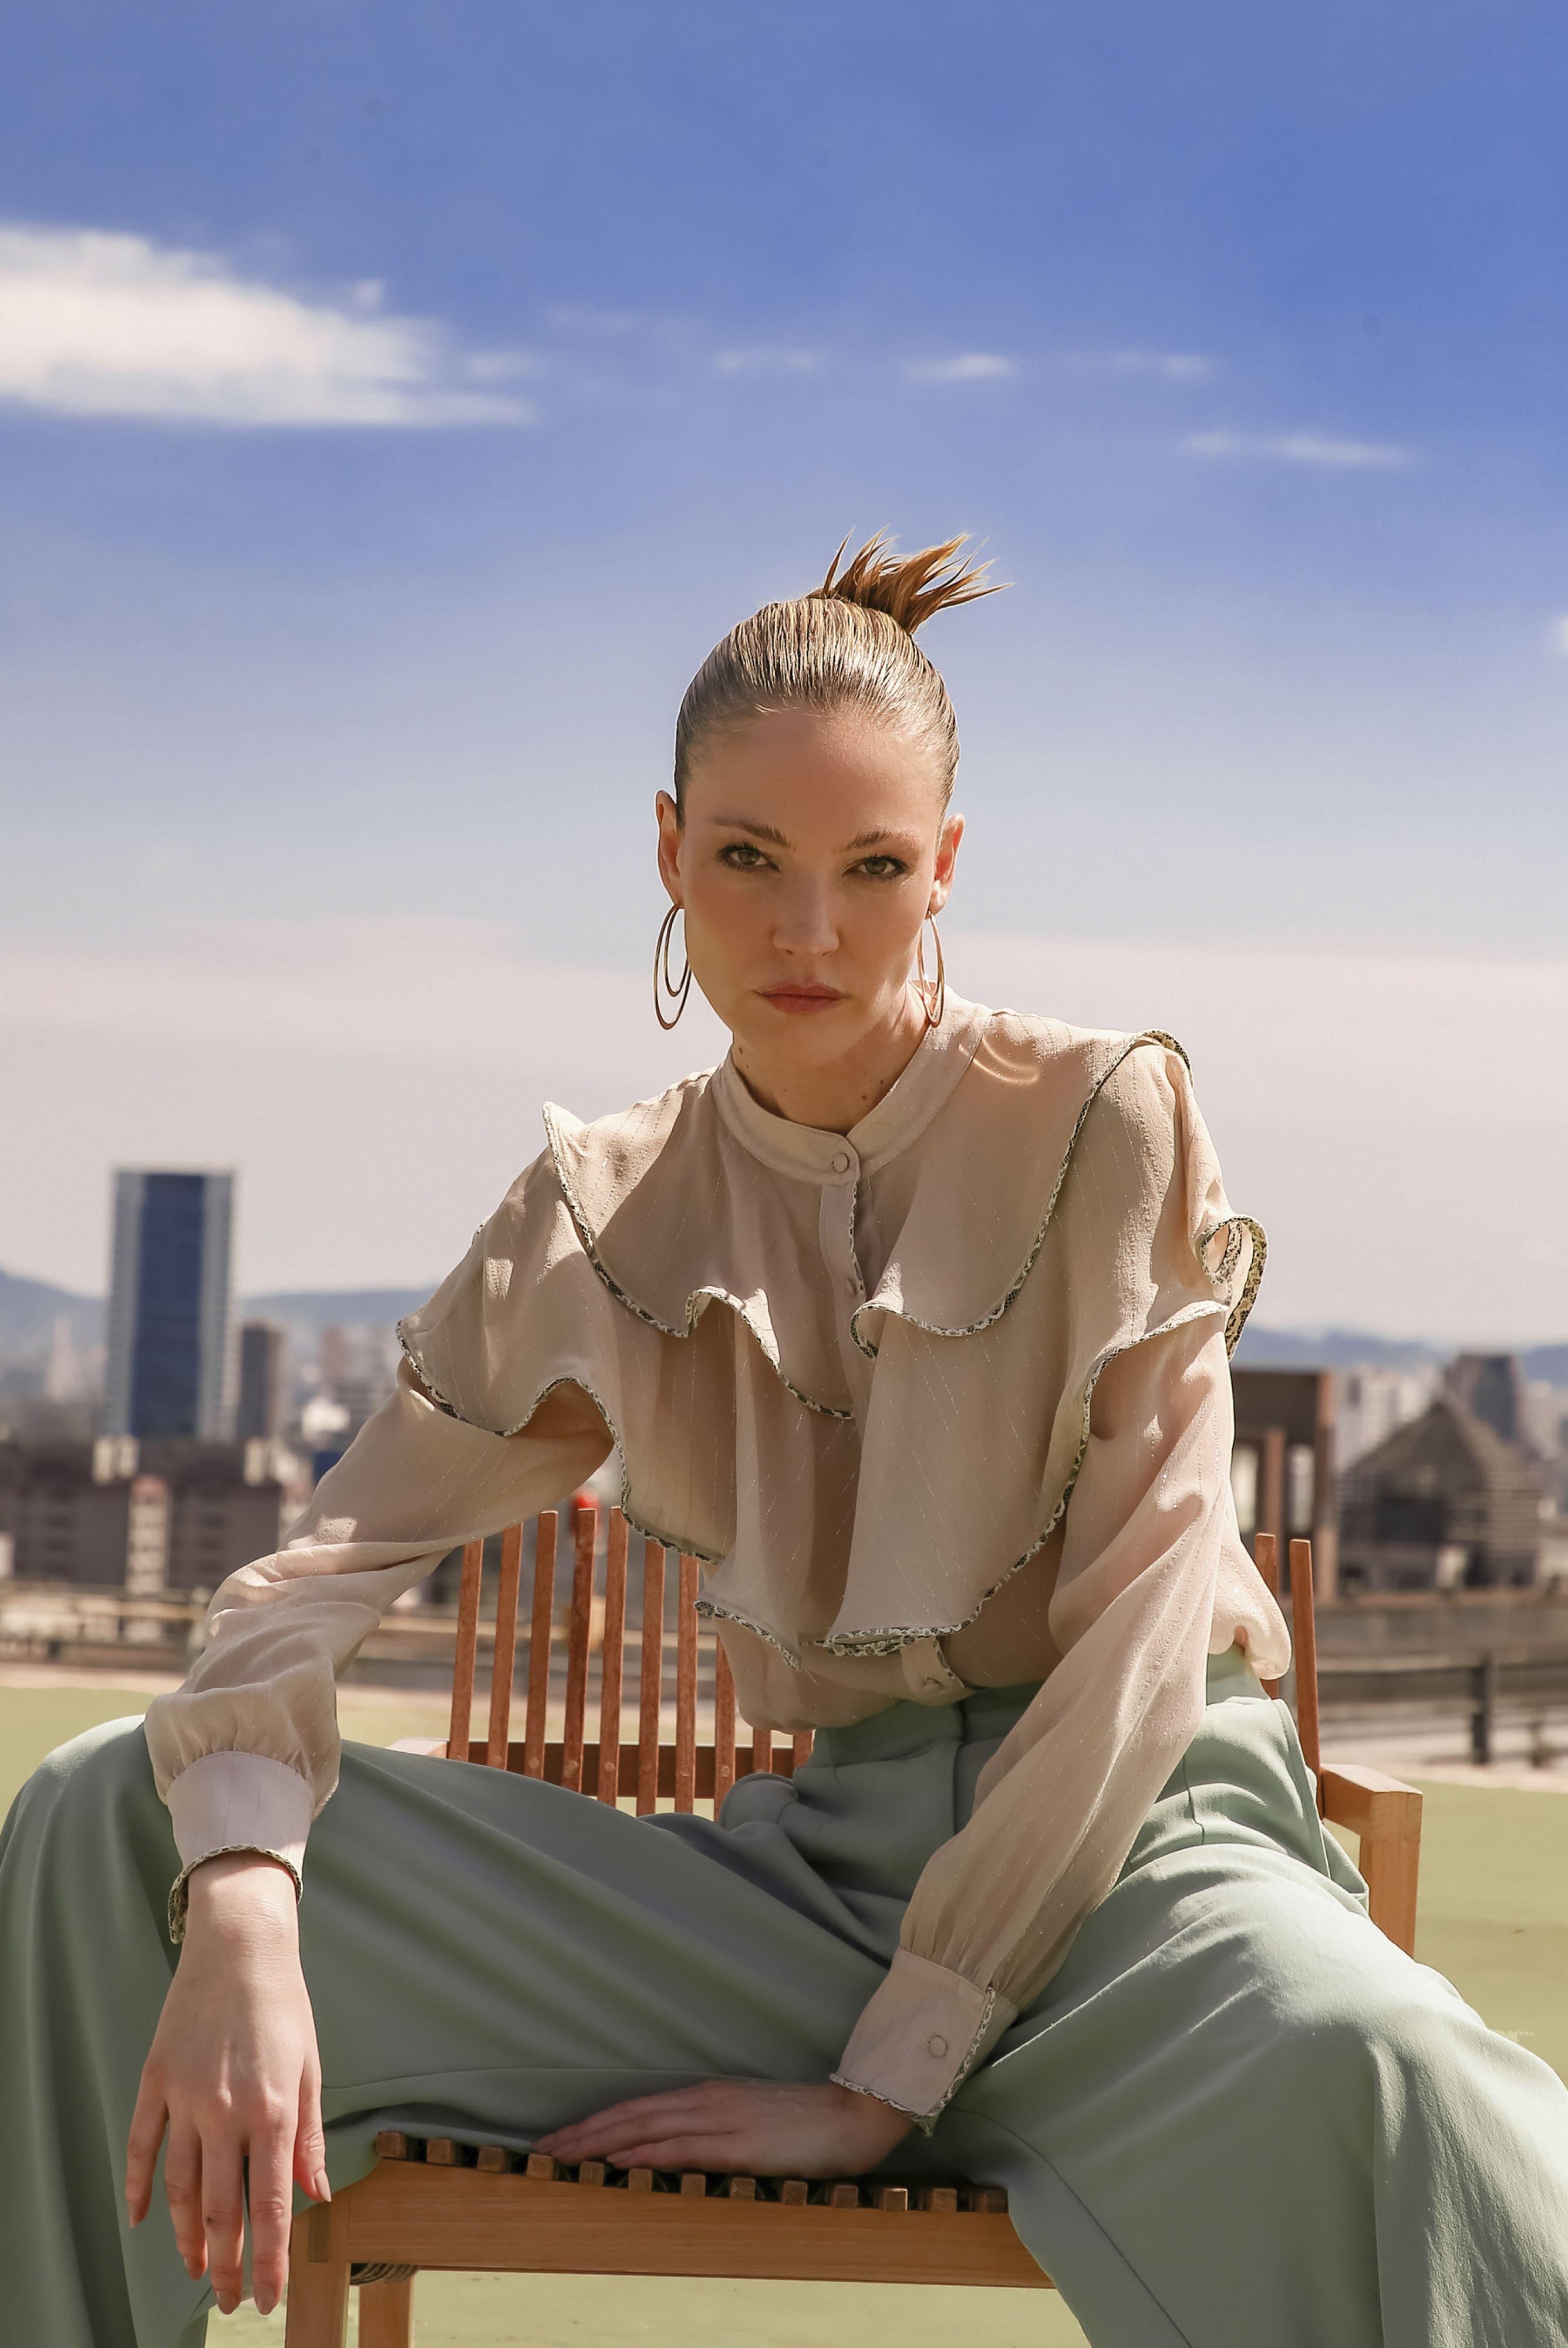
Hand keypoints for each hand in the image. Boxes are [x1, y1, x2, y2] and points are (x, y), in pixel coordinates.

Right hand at [125, 1856, 327, 2318]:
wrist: (241, 1945)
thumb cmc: (283, 2004)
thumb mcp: (310, 2068)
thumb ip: (308, 2137)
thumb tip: (318, 2195)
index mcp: (274, 2110)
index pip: (273, 2206)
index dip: (271, 2259)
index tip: (269, 2298)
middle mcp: (228, 2111)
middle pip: (220, 2210)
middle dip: (226, 2263)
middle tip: (230, 2299)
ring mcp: (186, 2097)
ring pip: (179, 2188)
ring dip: (185, 2237)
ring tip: (195, 2268)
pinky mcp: (156, 2081)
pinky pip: (143, 2146)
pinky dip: (140, 2186)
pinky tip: (143, 2217)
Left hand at [535, 2078, 912, 2177]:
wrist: (853, 2116)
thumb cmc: (806, 2123)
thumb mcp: (751, 2121)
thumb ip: (714, 2132)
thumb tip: (675, 2150)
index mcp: (709, 2096)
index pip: (638, 2108)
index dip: (596, 2123)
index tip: (561, 2138)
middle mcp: (706, 2101)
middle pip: (630, 2115)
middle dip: (582, 2133)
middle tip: (541, 2150)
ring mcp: (721, 2118)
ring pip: (644, 2128)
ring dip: (598, 2143)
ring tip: (562, 2157)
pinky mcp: (737, 2142)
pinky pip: (679, 2148)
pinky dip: (642, 2153)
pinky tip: (616, 2161)